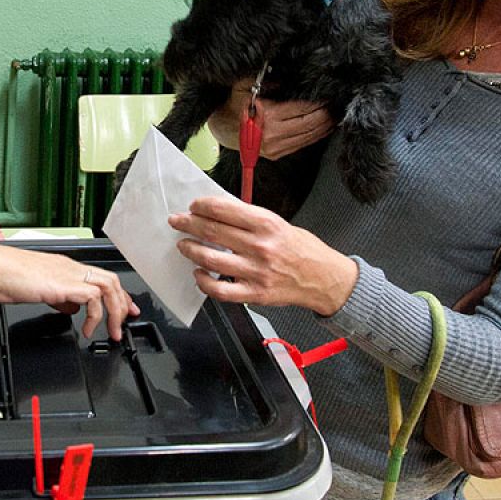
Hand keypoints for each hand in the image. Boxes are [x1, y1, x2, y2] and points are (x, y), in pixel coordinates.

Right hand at [0, 241, 139, 340]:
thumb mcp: (33, 289)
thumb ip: (56, 297)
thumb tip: (70, 307)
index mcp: (62, 267)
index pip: (99, 277)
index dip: (115, 295)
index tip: (121, 310)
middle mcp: (68, 267)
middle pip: (111, 280)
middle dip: (122, 304)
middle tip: (123, 324)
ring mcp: (66, 274)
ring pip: (109, 286)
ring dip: (114, 312)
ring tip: (109, 333)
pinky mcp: (61, 284)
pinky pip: (93, 298)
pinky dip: (96, 317)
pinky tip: (86, 330)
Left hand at [167, 194, 357, 314]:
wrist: (324, 278)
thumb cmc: (301, 249)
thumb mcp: (279, 224)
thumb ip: (250, 219)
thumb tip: (218, 212)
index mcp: (266, 224)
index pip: (223, 209)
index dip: (202, 206)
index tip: (193, 206)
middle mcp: (260, 246)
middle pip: (212, 231)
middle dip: (188, 224)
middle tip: (177, 221)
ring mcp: (256, 271)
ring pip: (211, 258)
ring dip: (191, 249)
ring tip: (184, 245)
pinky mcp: (254, 293)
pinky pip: (220, 289)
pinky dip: (204, 281)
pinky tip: (199, 273)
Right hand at [207, 80, 333, 158]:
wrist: (223, 129)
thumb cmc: (234, 105)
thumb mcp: (244, 85)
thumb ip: (265, 79)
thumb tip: (287, 76)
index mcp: (268, 116)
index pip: (302, 108)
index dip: (318, 102)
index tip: (329, 94)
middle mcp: (273, 135)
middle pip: (310, 123)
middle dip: (327, 114)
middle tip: (338, 103)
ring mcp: (276, 148)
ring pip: (310, 136)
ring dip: (326, 125)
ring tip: (336, 114)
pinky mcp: (277, 154)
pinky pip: (303, 144)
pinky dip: (317, 135)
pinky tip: (324, 127)